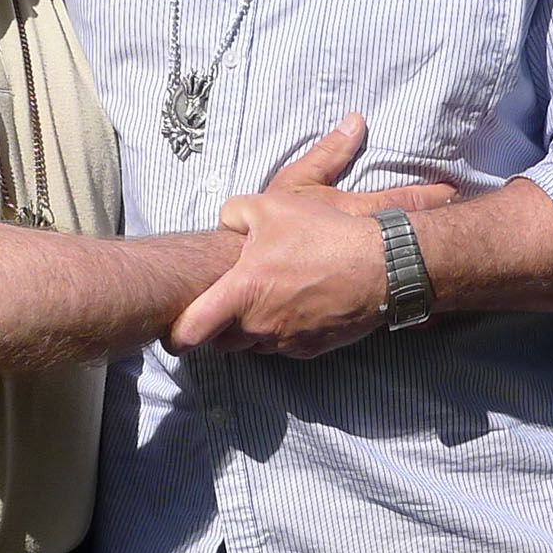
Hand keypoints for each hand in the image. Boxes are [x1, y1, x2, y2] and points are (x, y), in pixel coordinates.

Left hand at [168, 113, 450, 356]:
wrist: (381, 267)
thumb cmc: (324, 234)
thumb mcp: (272, 205)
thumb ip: (234, 213)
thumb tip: (225, 222)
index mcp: (242, 293)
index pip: (192, 330)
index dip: (176, 336)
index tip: (170, 334)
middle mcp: (260, 325)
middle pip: (222, 341)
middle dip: (219, 326)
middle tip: (227, 303)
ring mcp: (287, 340)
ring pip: (254, 344)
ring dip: (252, 328)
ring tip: (266, 299)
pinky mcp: (311, 348)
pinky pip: (284, 345)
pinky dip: (283, 330)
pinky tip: (296, 304)